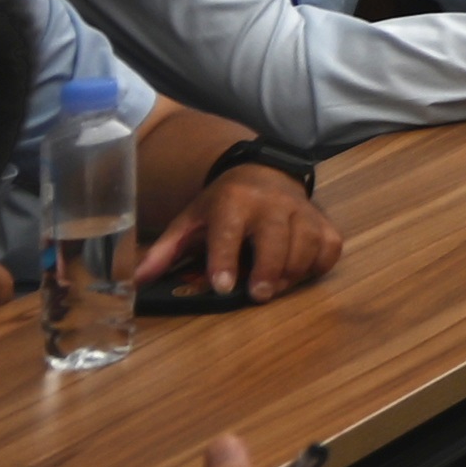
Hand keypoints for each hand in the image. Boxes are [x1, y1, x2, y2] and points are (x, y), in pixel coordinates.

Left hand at [138, 164, 340, 304]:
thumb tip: (135, 282)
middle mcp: (272, 202)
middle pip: (277, 239)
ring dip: (292, 272)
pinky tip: (299, 273)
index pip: (229, 231)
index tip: (223, 286)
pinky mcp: (324, 220)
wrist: (263, 171)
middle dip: (269, 269)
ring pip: (307, 244)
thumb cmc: (222, 205)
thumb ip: (165, 252)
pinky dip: (318, 264)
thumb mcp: (189, 221)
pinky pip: (330, 246)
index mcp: (233, 201)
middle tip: (259, 295)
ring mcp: (303, 210)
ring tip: (273, 288)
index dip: (226, 259)